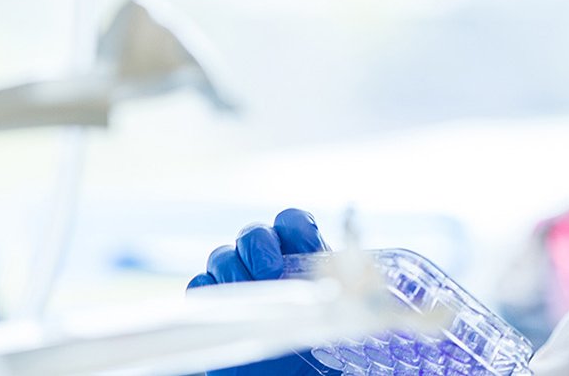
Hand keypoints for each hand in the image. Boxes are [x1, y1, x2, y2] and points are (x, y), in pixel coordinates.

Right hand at [188, 208, 333, 374]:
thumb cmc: (315, 346)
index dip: (296, 227)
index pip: (291, 222)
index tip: (307, 247)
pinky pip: (199, 284)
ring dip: (234, 270)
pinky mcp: (211, 303)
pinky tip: (227, 307)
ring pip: (222, 255)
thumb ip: (342, 295)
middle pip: (252, 234)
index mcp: (297, 256)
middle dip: (260, 246)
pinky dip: (209, 290)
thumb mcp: (336, 317)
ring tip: (252, 295)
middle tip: (271, 271)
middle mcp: (263, 261)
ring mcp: (234, 280)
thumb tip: (368, 287)